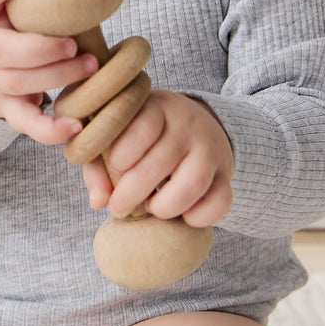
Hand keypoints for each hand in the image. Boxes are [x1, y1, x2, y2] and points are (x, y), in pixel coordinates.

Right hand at [0, 0, 98, 143]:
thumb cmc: (7, 29)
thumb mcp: (11, 6)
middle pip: (3, 52)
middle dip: (41, 49)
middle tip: (73, 44)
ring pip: (19, 83)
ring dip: (58, 76)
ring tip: (91, 66)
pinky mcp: (7, 108)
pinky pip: (25, 123)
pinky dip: (49, 129)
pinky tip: (74, 125)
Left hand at [82, 90, 233, 226]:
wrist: (196, 125)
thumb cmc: (142, 136)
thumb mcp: (117, 137)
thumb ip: (98, 165)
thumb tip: (98, 201)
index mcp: (157, 108)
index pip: (145, 124)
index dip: (125, 151)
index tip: (114, 167)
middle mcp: (188, 125)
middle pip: (162, 160)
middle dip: (133, 192)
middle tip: (118, 207)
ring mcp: (211, 150)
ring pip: (193, 183)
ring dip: (165, 206)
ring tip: (151, 207)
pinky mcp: (226, 175)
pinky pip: (221, 201)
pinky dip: (198, 217)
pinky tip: (180, 214)